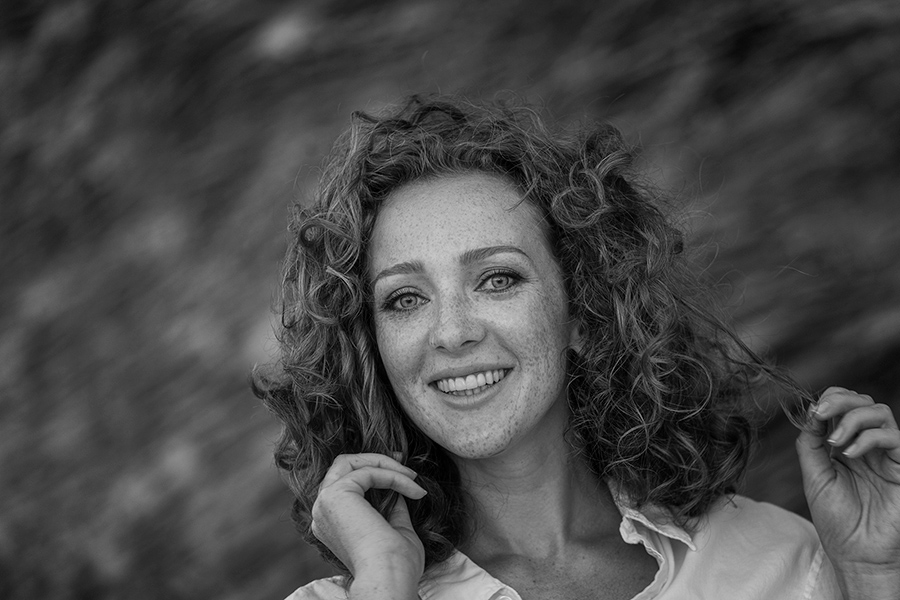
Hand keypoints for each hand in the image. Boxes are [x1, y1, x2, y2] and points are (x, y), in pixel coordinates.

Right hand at [310, 453, 426, 598]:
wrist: (388, 578)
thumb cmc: (395, 565)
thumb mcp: (396, 530)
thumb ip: (391, 508)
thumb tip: (397, 490)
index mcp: (331, 522)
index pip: (346, 482)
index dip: (374, 470)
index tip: (403, 471)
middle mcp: (322, 511)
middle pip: (343, 466)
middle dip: (376, 460)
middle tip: (405, 463)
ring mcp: (325, 503)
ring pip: (350, 462)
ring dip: (384, 464)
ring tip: (412, 478)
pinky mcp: (335, 495)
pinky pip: (367, 472)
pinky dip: (392, 475)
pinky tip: (411, 488)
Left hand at [796, 387, 899, 599]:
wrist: (857, 554)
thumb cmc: (837, 520)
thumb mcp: (815, 477)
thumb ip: (810, 445)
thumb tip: (808, 414)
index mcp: (845, 446)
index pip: (843, 407)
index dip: (828, 400)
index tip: (812, 411)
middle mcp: (868, 446)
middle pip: (862, 402)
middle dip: (840, 400)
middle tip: (822, 412)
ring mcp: (886, 455)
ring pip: (880, 412)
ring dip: (853, 417)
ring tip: (835, 442)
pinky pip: (894, 437)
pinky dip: (868, 438)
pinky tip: (849, 453)